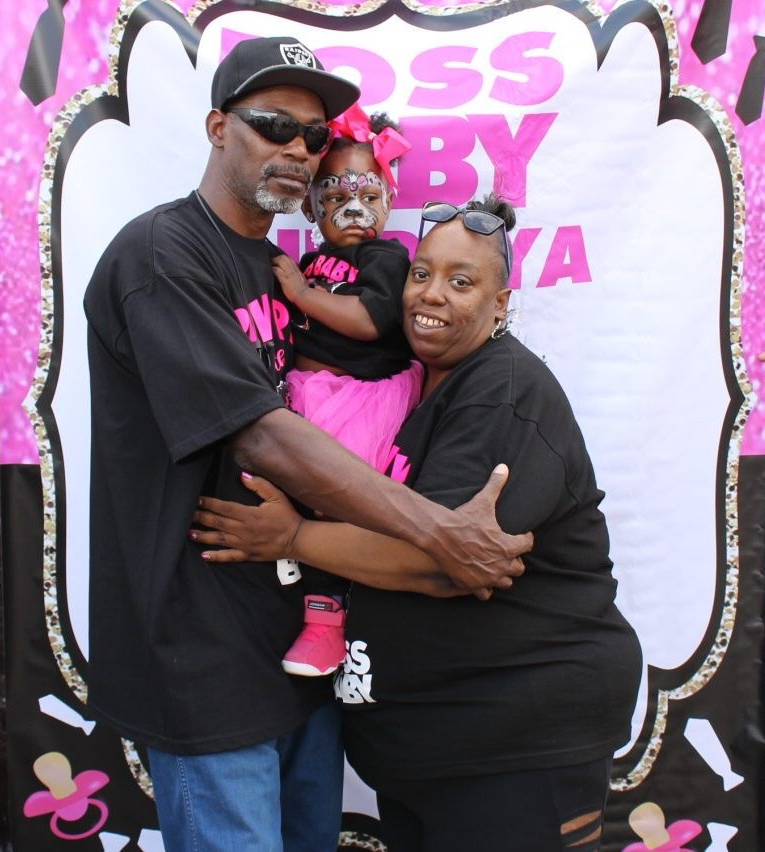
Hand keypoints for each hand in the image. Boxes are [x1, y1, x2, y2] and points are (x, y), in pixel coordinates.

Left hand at [190, 473, 301, 562]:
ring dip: (203, 536)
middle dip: (201, 518)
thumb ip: (259, 485)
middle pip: (217, 523)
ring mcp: (244, 544)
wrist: (298, 539)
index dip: (209, 503)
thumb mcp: (277, 496)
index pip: (224, 508)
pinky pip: (229, 556)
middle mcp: (243, 530)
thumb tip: (243, 476)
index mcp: (248, 515)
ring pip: (219, 539)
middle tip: (186, 515)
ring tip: (189, 533)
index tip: (197, 500)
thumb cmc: (288, 517)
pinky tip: (204, 556)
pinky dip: (216, 557)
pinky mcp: (247, 555)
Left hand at [272, 255, 309, 304]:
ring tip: (269, 265)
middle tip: (272, 262)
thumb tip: (309, 279)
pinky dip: (272, 269)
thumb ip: (302, 278)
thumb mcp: (304, 282)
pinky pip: (276, 270)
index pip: (289, 259)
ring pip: (280, 261)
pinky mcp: (284, 278)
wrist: (303, 296)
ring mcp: (288, 273)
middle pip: (284, 258)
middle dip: (276, 258)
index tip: (278, 261)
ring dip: (273, 262)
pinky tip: (269, 271)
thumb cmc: (304, 291)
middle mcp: (293, 269)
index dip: (282, 259)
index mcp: (297, 270)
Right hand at [438, 464, 531, 599]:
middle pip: (519, 568)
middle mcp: (501, 565)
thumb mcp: (483, 501)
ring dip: (502, 576)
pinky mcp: (473, 585)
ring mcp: (488, 577)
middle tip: (505, 552)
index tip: (520, 535)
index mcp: (509, 546)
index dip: (524, 538)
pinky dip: (484, 589)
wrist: (440, 535)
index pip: (527, 544)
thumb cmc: (463, 518)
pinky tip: (480, 579)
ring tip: (495, 567)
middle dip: (514, 560)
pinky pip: (486, 595)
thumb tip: (504, 467)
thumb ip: (496, 485)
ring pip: (505, 583)